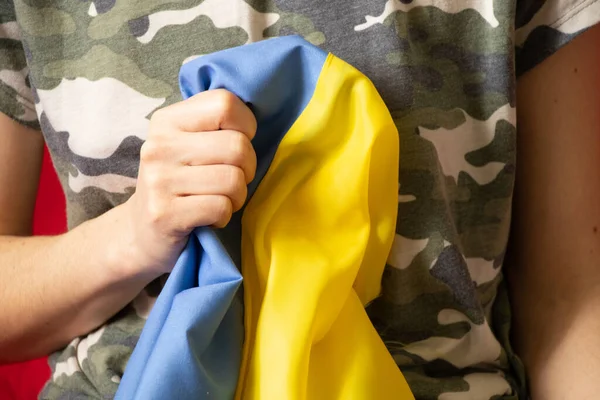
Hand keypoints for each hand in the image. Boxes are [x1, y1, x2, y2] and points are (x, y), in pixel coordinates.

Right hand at [125, 89, 256, 275]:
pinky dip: (224, 216)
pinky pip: (221, 207)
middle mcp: (159, 146)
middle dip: (247, 168)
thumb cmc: (179, 182)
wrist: (141, 230)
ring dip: (237, 196)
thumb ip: (215, 124)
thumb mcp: (188, 143)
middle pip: (237, 146)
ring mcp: (160, 180)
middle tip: (232, 180)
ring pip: (233, 179)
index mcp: (167, 120)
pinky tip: (209, 217)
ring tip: (220, 199)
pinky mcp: (165, 213)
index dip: (246, 126)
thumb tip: (257, 115)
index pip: (225, 104)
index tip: (236, 145)